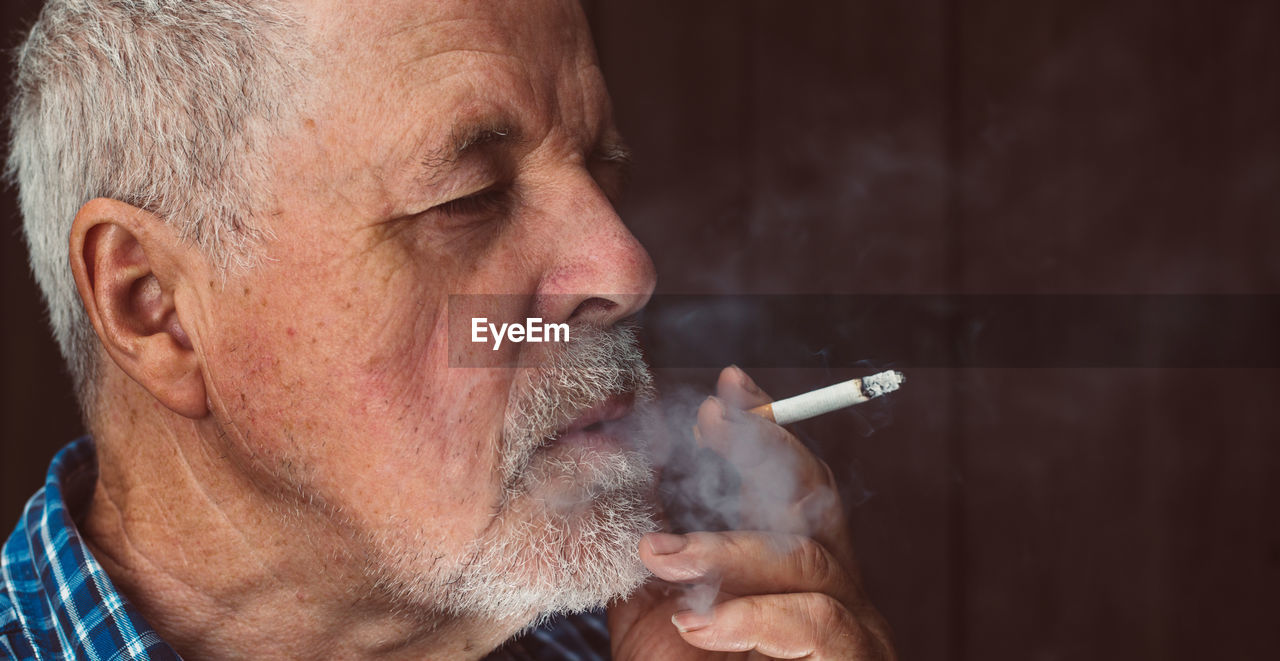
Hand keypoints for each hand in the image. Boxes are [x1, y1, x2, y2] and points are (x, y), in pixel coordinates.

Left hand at [608, 367, 895, 659]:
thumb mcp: (657, 621)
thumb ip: (652, 560)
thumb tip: (626, 487)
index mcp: (790, 570)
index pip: (789, 482)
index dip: (764, 430)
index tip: (726, 389)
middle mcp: (831, 590)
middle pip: (815, 500)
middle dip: (764, 450)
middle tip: (708, 423)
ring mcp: (851, 630)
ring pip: (807, 562)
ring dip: (729, 549)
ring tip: (663, 558)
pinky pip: (813, 624)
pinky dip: (753, 618)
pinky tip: (699, 625)